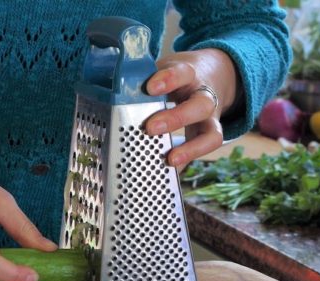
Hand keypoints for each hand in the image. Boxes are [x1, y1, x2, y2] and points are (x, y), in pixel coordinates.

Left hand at [145, 48, 238, 168]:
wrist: (211, 75)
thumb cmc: (177, 79)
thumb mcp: (163, 72)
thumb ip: (142, 83)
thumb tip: (108, 96)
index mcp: (189, 75)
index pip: (183, 73)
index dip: (169, 79)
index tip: (150, 88)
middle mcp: (204, 96)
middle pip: (201, 105)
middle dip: (177, 119)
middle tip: (151, 128)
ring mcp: (210, 118)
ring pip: (212, 133)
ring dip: (191, 148)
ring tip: (171, 159)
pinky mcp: (211, 135)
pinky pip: (206, 150)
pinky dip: (188, 160)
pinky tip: (171, 170)